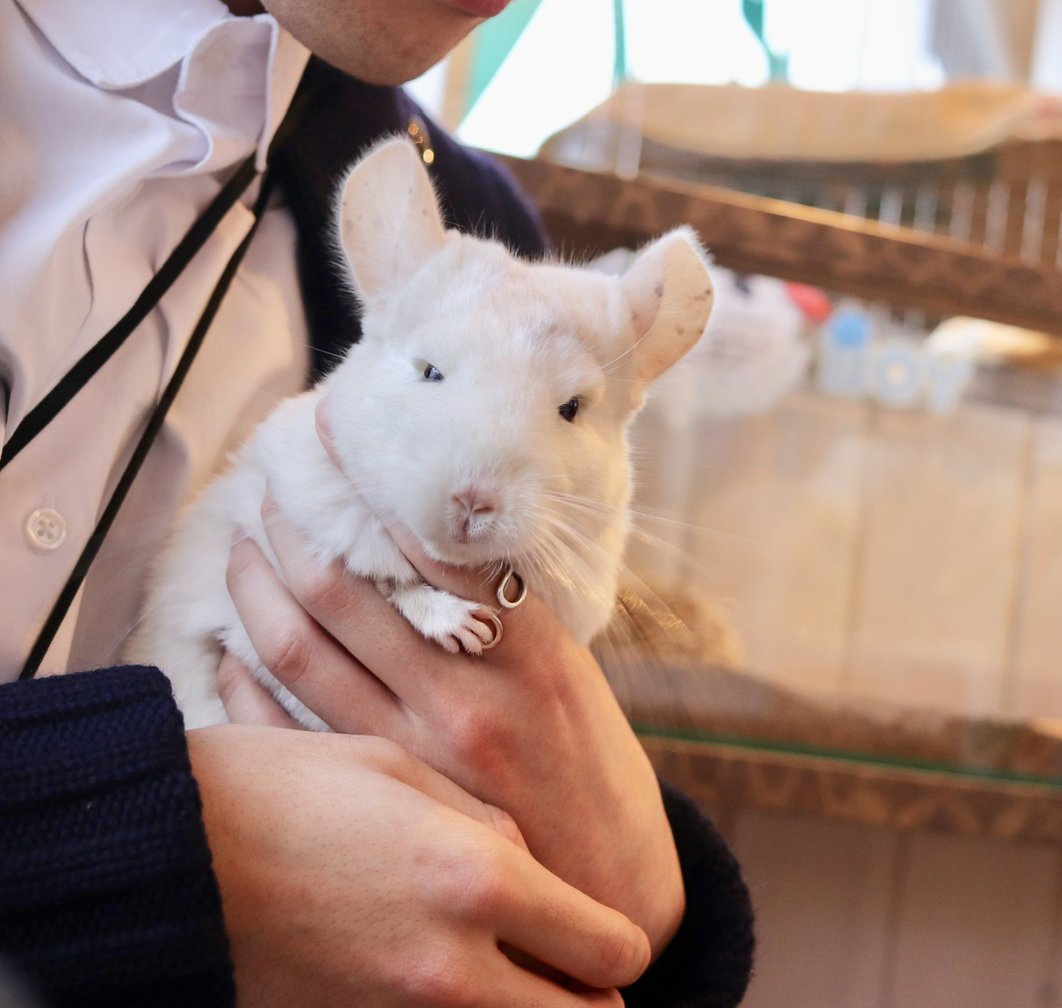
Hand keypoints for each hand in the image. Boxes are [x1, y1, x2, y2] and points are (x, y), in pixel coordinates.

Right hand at [187, 724, 648, 1006]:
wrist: (171, 848)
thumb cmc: (289, 785)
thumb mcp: (402, 771)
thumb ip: (486, 829)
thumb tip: (532, 873)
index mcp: (478, 877)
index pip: (609, 949)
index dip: (620, 943)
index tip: (609, 934)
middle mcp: (453, 965)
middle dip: (588, 998)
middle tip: (574, 970)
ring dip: (523, 1006)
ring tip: (507, 966)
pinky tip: (429, 969)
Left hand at [221, 402, 684, 959]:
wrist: (601, 879)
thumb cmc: (590, 763)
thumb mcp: (570, 669)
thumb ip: (506, 611)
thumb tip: (433, 542)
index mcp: (525, 650)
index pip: (430, 546)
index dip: (370, 488)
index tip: (334, 444)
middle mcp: (462, 695)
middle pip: (341, 593)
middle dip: (291, 530)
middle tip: (267, 490)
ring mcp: (413, 750)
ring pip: (301, 651)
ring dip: (258, 589)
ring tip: (241, 549)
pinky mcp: (382, 792)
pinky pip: (290, 724)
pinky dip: (246, 680)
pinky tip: (229, 647)